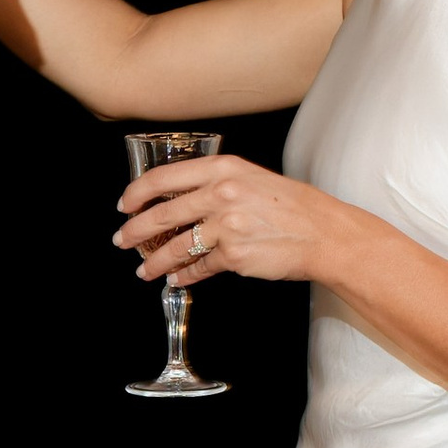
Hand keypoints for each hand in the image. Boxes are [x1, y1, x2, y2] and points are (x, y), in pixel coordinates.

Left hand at [115, 150, 338, 289]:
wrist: (325, 233)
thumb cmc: (294, 206)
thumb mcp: (253, 178)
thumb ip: (216, 184)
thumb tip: (179, 201)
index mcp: (224, 168)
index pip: (164, 177)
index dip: (137, 193)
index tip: (125, 204)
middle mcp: (221, 194)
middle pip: (162, 214)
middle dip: (135, 231)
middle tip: (122, 240)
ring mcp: (226, 226)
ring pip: (176, 246)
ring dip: (155, 261)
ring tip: (144, 269)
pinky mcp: (234, 256)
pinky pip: (199, 267)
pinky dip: (184, 276)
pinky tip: (176, 279)